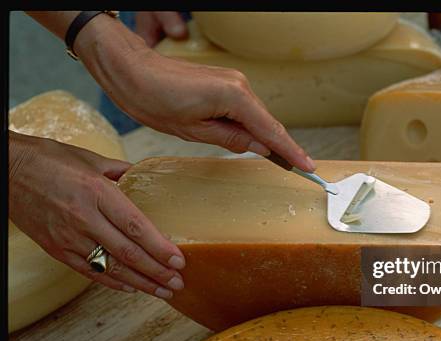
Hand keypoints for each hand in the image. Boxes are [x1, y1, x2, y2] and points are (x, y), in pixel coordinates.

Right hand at [9, 132, 186, 298]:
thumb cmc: (51, 160)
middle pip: (128, 252)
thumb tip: (146, 178)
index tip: (179, 261)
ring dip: (141, 282)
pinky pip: (88, 271)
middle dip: (157, 272)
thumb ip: (123, 172)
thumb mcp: (92, 159)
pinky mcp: (56, 249)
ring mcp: (68, 237)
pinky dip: (112, 282)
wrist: (7, 170)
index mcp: (97, 192)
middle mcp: (84, 218)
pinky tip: (132, 288)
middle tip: (178, 282)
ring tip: (163, 292)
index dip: (160, 248)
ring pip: (111, 267)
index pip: (136, 227)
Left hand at [75, 15, 315, 171]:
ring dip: (263, 137)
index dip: (291, 151)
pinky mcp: (224, 82)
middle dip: (280, 146)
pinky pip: (245, 109)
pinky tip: (250, 141)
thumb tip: (260, 148)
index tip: (308, 167)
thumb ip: (233, 139)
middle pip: (267, 123)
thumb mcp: (194, 130)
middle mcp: (239, 85)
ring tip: (274, 161)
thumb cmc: (154, 99)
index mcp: (234, 97)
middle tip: (296, 169)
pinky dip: (250, 126)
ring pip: (256, 116)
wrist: (132, 71)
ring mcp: (233, 81)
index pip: (271, 130)